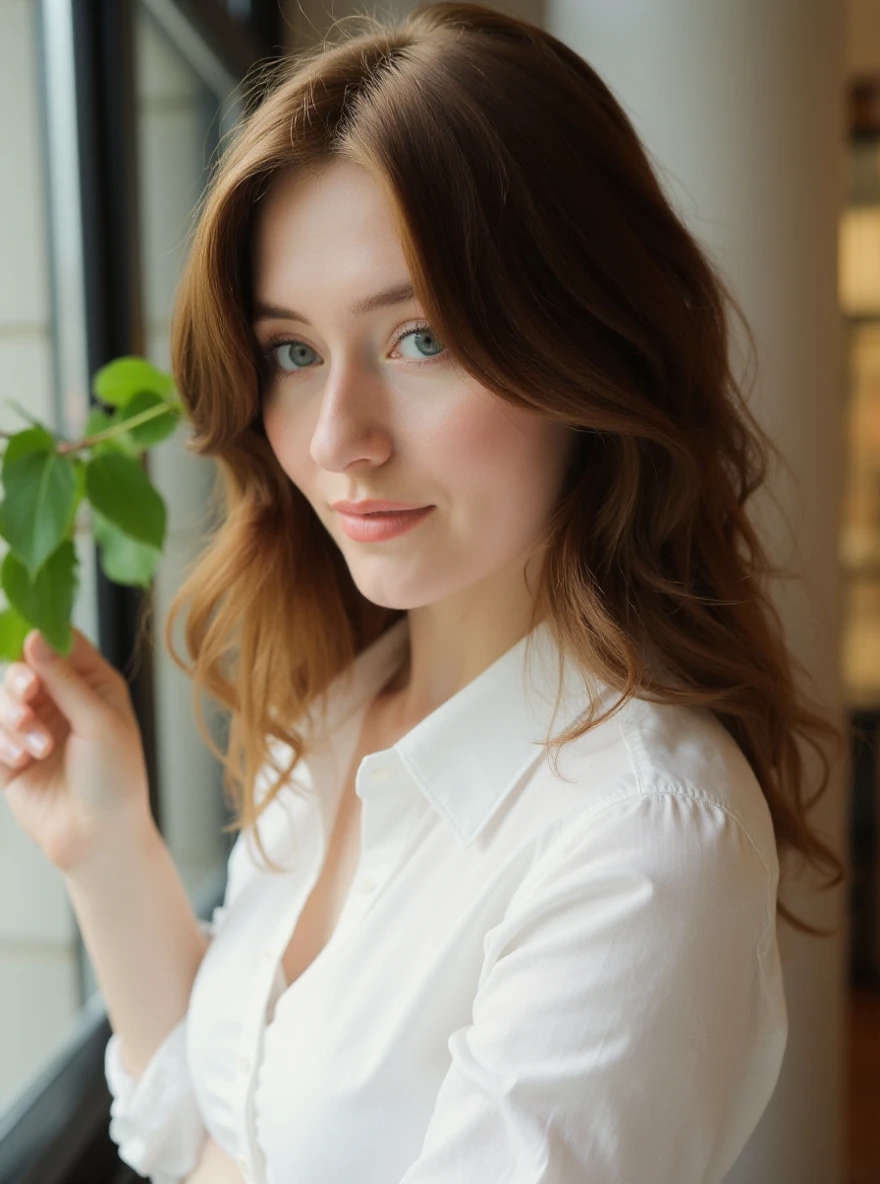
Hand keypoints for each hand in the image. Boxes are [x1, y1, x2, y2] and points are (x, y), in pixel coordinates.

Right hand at [0, 627, 153, 870]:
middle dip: (19, 683)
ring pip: (2, 700)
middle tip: (29, 697)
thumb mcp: (98, 721)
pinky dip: (1, 743)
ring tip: (36, 748)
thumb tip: (35, 635)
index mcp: (93, 684)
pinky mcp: (10, 755)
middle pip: (21, 668)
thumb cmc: (114, 779)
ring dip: (13, 719)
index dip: (39, 638)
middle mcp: (62, 700)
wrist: (97, 837)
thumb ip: (64, 678)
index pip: (60, 643)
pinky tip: (19, 761)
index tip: (27, 644)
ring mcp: (34, 727)